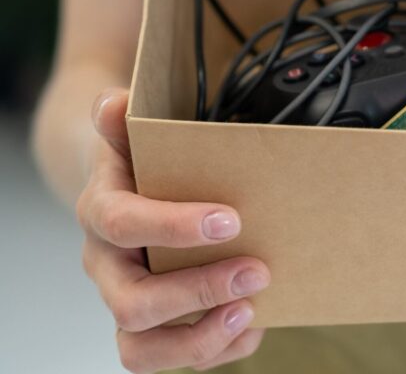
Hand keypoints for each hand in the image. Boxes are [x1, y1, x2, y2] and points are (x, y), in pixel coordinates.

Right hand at [77, 89, 269, 372]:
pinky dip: (215, 349)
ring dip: (200, 338)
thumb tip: (116, 103)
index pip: (122, 224)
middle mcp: (107, 266)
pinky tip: (254, 327)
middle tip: (256, 271)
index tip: (231, 220)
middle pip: (133, 301)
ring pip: (140, 348)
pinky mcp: (152, 328)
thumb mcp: (132, 136)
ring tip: (251, 311)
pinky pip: (168, 357)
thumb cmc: (138, 164)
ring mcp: (127, 301)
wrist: (124, 190)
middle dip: (197, 291)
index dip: (173, 226)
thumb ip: (123, 120)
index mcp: (101, 213)